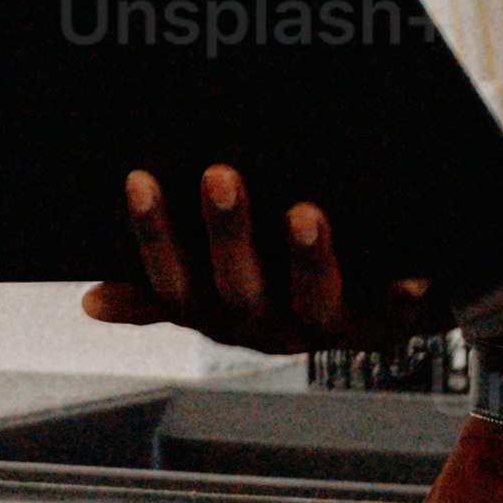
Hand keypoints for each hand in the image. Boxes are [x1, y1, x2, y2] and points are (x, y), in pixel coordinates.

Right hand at [83, 164, 436, 353]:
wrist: (385, 302)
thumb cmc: (284, 278)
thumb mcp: (216, 286)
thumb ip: (159, 294)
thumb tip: (91, 302)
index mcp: (219, 311)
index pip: (172, 280)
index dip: (153, 236)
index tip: (138, 179)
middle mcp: (268, 327)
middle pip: (237, 289)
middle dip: (226, 234)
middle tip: (219, 174)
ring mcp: (328, 327)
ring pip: (312, 305)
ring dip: (306, 261)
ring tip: (303, 214)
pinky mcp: (388, 325)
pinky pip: (397, 317)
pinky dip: (403, 299)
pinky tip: (410, 276)